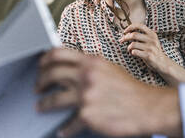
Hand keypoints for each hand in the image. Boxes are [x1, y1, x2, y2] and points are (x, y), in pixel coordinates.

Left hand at [35, 48, 181, 136]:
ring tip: (41, 107)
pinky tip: (62, 130)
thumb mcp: (110, 69)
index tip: (40, 65)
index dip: (45, 59)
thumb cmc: (130, 89)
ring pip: (54, 99)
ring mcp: (86, 95)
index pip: (59, 54)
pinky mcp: (87, 114)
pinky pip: (69, 123)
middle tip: (37, 87)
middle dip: (40, 81)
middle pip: (52, 74)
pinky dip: (64, 129)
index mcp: (92, 62)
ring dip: (44, 104)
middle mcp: (86, 76)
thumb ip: (91, 66)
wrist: (147, 107)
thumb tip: (73, 67)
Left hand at [120, 24, 184, 84]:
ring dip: (128, 47)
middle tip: (121, 40)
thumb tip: (127, 32)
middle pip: (134, 35)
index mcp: (152, 34)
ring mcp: (150, 47)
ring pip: (132, 44)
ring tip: (130, 50)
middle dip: (125, 37)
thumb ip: (142, 35)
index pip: (139, 25)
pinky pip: (134, 52)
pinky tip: (133, 54)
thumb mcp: (151, 40)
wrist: (162, 62)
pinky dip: (131, 53)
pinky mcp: (148, 55)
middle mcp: (152, 39)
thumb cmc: (153, 51)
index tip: (125, 31)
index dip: (130, 27)